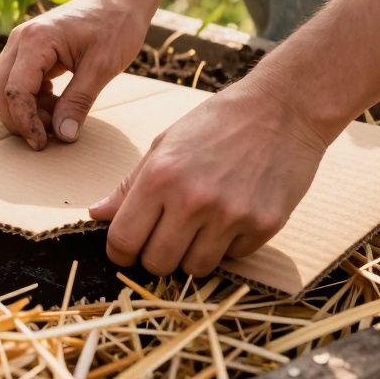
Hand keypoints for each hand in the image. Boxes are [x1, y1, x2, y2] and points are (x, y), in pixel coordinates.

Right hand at [0, 0, 146, 150]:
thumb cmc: (116, 25)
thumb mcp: (102, 67)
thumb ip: (79, 102)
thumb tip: (62, 135)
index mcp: (36, 41)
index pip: (14, 90)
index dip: (25, 122)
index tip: (43, 143)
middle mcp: (21, 40)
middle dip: (17, 118)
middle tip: (47, 134)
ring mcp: (23, 44)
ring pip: (4, 87)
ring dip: (25, 110)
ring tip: (59, 118)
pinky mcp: (31, 50)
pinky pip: (18, 81)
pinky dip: (32, 100)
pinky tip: (58, 104)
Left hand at [88, 78, 331, 275]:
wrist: (282, 109)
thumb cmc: (217, 122)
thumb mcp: (165, 144)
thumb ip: (129, 185)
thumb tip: (96, 214)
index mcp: (160, 176)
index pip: (123, 239)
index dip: (120, 251)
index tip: (127, 249)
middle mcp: (193, 200)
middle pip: (157, 263)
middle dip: (154, 257)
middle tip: (165, 238)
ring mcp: (230, 216)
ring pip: (195, 269)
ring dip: (191, 255)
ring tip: (200, 226)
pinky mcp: (264, 226)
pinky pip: (232, 258)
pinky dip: (227, 246)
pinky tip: (232, 216)